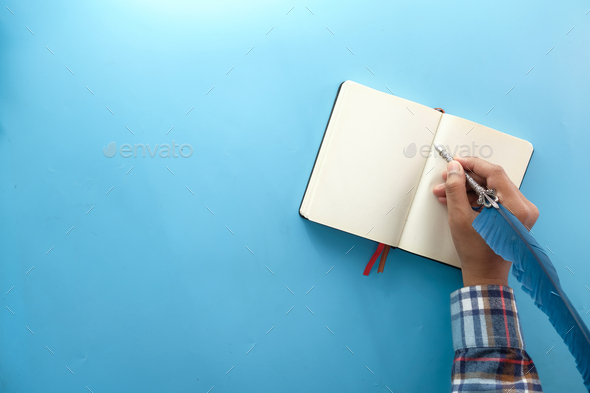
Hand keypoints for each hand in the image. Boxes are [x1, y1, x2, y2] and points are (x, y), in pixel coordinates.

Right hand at [432, 156, 538, 286]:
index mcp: (515, 207)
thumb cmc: (475, 252)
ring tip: (446, 192)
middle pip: (493, 180)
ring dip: (468, 188)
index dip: (473, 164)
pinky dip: (476, 197)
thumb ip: (456, 189)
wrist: (485, 274)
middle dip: (466, 178)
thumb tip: (455, 168)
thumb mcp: (459, 218)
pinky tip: (457, 199)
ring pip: (492, 188)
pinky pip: (494, 198)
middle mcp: (524, 207)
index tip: (456, 162)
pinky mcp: (515, 216)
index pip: (495, 173)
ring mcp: (521, 212)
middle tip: (447, 177)